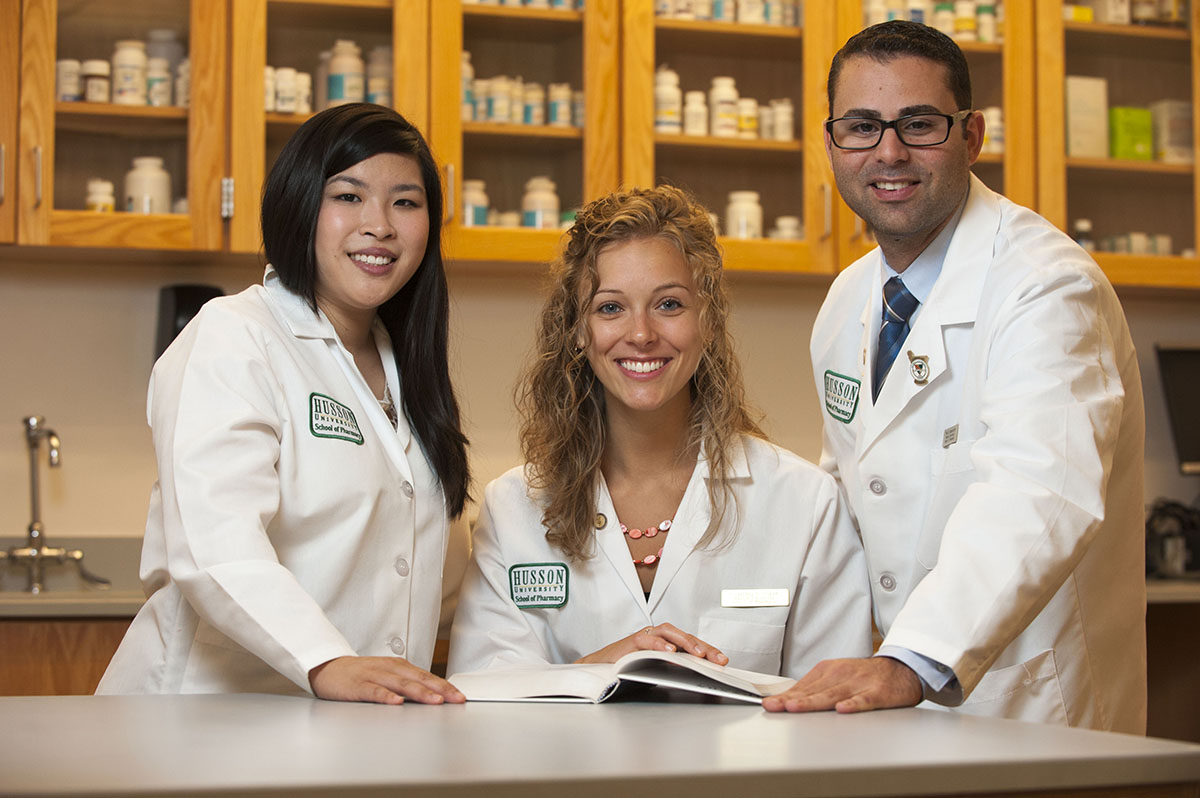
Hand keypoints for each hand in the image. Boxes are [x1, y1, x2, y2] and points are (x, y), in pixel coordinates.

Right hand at [309, 656, 465, 705]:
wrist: (328, 667)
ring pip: (401, 684)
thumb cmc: (360, 674)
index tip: (459, 696)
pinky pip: (374, 691)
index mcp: (398, 666)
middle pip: (418, 679)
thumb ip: (406, 683)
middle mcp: (389, 668)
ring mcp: (374, 676)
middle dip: (440, 689)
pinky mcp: (358, 685)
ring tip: (435, 701)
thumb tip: (432, 696)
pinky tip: (397, 703)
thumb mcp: (387, 675)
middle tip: (456, 699)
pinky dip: (386, 696)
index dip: (444, 686)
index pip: (426, 676)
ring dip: (420, 692)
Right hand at [575, 622, 728, 665]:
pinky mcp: (630, 642)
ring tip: (698, 653)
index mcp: (666, 644)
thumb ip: (673, 672)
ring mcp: (644, 637)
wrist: (600, 668)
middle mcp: (657, 637)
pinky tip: (669, 651)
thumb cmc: (628, 670)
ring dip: (684, 641)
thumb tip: (698, 680)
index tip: (723, 661)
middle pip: (684, 636)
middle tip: (717, 659)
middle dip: (703, 646)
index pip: (691, 644)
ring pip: (668, 632)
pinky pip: (646, 639)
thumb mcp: (656, 672)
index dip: (708, 651)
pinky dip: (658, 643)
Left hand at [762, 656, 921, 713]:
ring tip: (796, 707)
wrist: (902, 669)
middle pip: (813, 691)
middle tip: (774, 707)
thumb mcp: (837, 677)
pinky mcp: (878, 692)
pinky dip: (853, 704)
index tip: (769, 704)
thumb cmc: (865, 677)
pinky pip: (864, 699)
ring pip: (833, 695)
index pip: (803, 687)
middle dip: (792, 700)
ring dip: (813, 702)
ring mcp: (859, 683)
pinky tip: (842, 710)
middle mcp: (841, 675)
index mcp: (828, 670)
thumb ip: (815, 689)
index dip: (785, 696)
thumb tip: (788, 700)